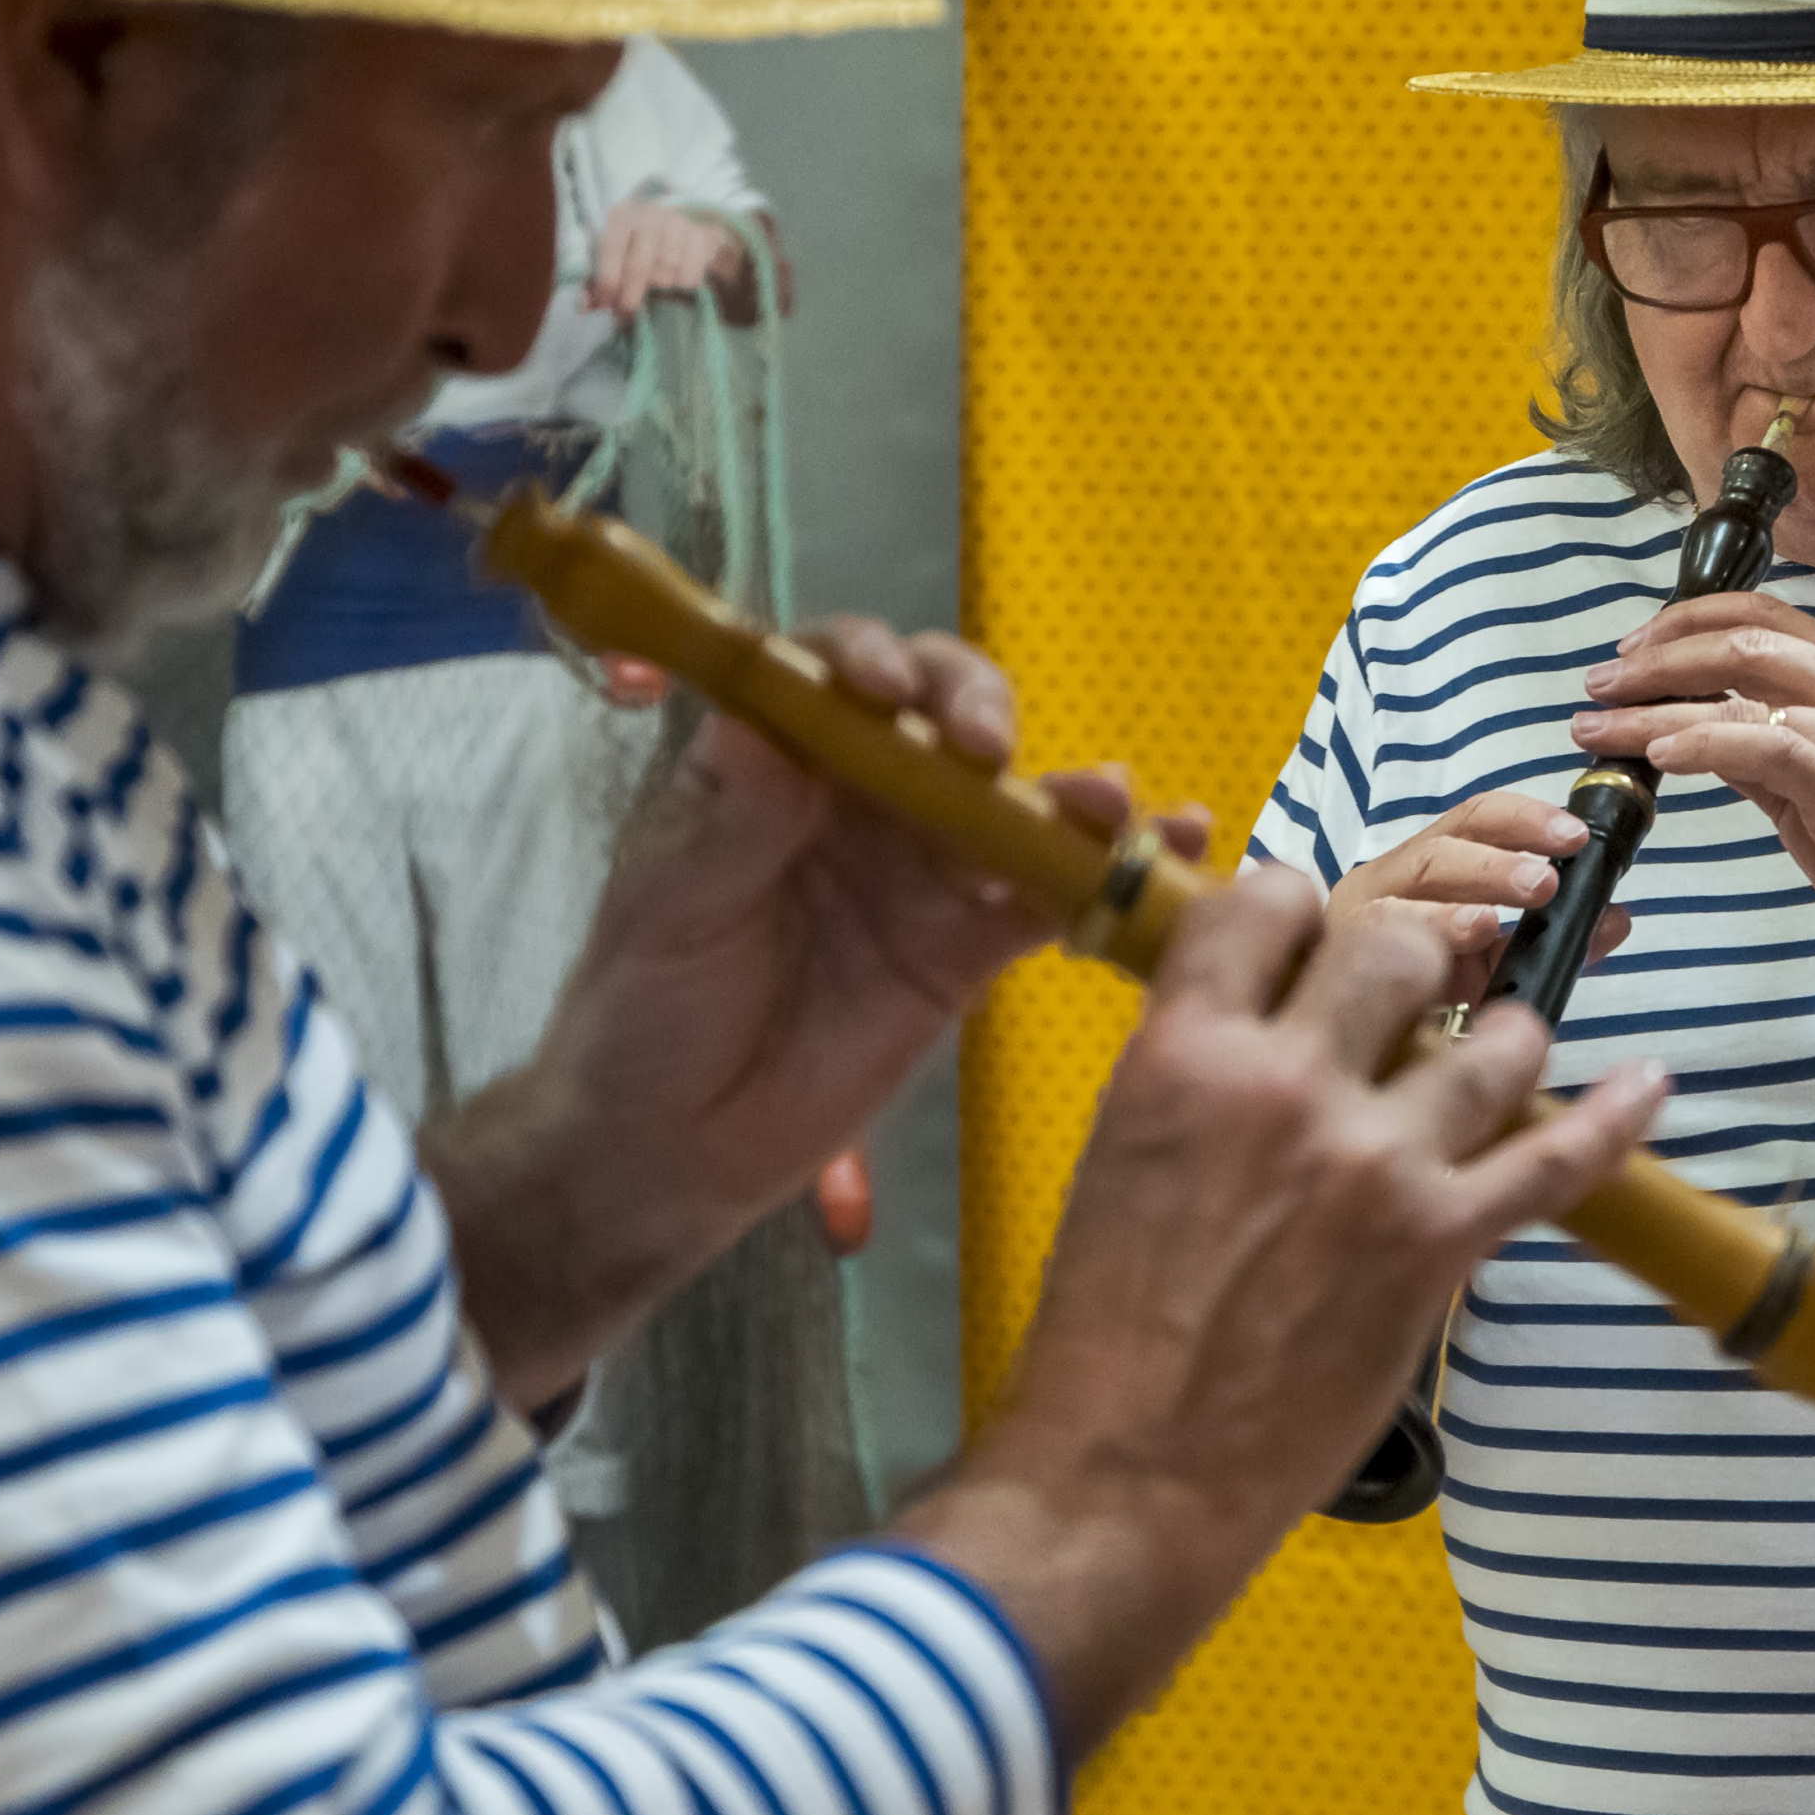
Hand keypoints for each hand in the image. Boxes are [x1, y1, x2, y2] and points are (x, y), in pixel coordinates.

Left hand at [430, 618, 1205, 1405]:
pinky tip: (1170, 849)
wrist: (669, 1152)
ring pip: (1008, 799)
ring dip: (1067, 788)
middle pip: (942, 711)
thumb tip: (772, 722)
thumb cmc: (644, 1008)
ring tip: (1107, 804)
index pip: (835, 671)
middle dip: (978, 709)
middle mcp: (860, 796)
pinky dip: (1107, 874)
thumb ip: (733, 820)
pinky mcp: (967, 950)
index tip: (884, 693)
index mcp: (776, 760)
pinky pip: (1047, 897)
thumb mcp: (670, 904)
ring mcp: (922, 869)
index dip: (870, 661)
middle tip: (985, 750)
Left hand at [586, 198, 756, 320]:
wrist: (680, 235)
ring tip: (656, 291)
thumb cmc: (636, 251)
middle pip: (639, 265)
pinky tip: (678, 283)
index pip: (609, 249)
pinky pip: (690, 274)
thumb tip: (582, 306)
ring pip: (666, 271)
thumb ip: (593, 284)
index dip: (606, 281)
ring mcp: (677, 223)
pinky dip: (683, 286)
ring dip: (659, 290)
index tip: (605, 305)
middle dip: (630, 295)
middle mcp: (649, 214)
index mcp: (620, 216)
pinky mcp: (701, 236)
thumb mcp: (611, 262)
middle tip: (627, 313)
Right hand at [897, 870, 1665, 1748]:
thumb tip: (1267, 1020)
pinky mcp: (1441, 1241)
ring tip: (1505, 1047)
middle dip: (1417, 957)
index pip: (1270, 897)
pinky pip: (1559, 1154)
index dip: (1304, 908)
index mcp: (1186, 1051)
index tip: (1320, 940)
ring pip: (1494, 1035)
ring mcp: (1375, 1159)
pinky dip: (1617, 1114)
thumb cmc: (1107, 1325)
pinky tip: (1649, 1083)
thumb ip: (1201, 1068)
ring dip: (1507, 1035)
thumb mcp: (1124, 1147)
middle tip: (1421, 992)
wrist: (1130, 1469)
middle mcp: (1286, 1082)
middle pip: (1396, 942)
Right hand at [1328, 789, 1636, 979]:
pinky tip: (1466, 943)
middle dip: (1498, 861)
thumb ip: (1555, 935)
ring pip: (1411, 886)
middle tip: (1547, 881)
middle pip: (1443, 849)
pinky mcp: (1338, 956)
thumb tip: (1616, 918)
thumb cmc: (1432, 997)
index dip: (1527, 819)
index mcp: (1430, 865)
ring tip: (1503, 912)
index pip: (1477, 820)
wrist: (1368, 1053)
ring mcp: (1357, 916)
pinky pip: (1385, 939)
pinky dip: (1432, 932)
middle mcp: (1388, 879)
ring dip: (1466, 894)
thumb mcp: (1500, 962)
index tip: (1575, 836)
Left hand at [1573, 590, 1814, 1000]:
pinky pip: (1766, 749)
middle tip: (1597, 686)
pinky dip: (1704, 743)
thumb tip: (1689, 727)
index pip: (1763, 616)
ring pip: (1739, 694)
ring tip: (1597, 725)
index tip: (1632, 648)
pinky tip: (1659, 753)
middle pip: (1740, 642)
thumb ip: (1764, 748)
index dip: (1686, 621)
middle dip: (1654, 660)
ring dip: (1652, 708)